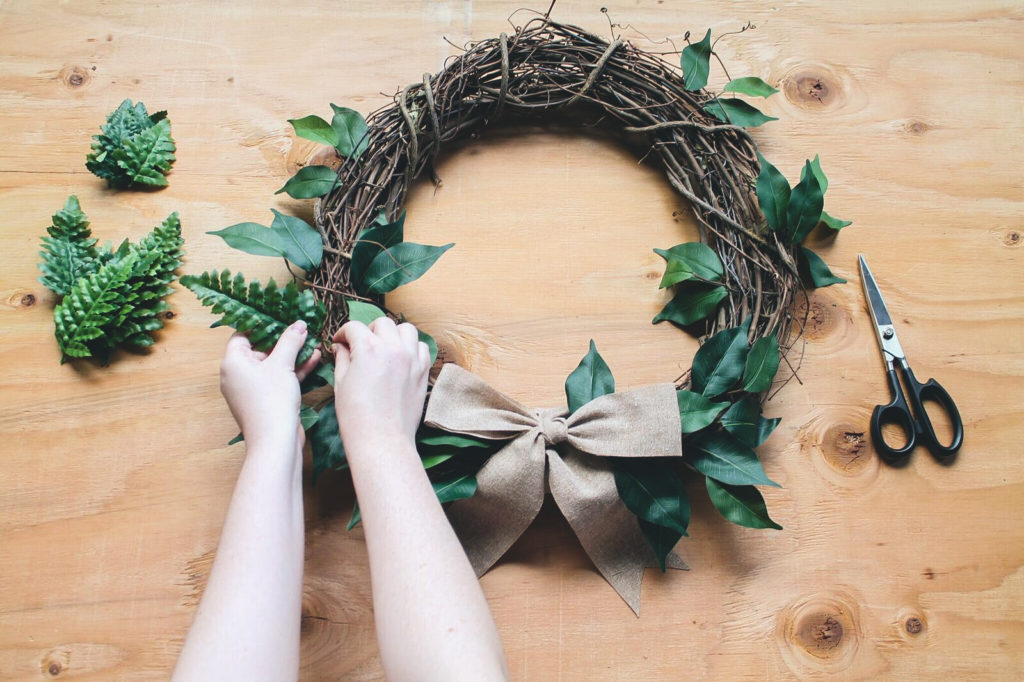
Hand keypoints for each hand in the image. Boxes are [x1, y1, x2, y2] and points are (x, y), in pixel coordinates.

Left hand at [219, 321, 321, 447]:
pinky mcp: (266, 400)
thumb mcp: (283, 364)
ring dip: (293, 355)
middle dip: (283, 340)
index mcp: (232, 363)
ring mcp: (252, 389)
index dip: (262, 325)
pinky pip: (279, 379)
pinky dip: (294, 370)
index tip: (280, 316)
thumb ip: (290, 341)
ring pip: (273, 365)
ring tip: (313, 342)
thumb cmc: (272, 400)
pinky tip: (314, 359)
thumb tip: (299, 324)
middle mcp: (238, 375)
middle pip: (260, 349)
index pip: (243, 335)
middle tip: (301, 328)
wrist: (276, 441)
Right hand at [332, 317, 430, 452]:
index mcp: (369, 348)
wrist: (382, 439)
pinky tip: (401, 358)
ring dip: (393, 334)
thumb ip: (342, 359)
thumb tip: (340, 347)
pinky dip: (411, 347)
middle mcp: (393, 348)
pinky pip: (421, 347)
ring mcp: (411, 358)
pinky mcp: (423, 371)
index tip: (340, 342)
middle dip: (368, 330)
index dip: (343, 333)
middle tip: (361, 345)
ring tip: (384, 347)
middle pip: (381, 323)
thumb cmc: (356, 415)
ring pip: (406, 329)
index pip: (354, 327)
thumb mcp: (341, 383)